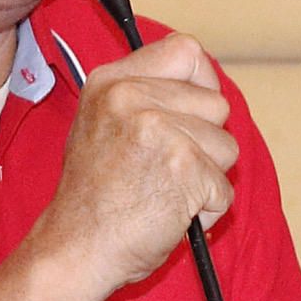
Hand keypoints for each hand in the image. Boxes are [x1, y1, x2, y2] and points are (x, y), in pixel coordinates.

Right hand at [31, 33, 237, 292]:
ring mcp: (156, 128)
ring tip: (164, 194)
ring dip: (207, 179)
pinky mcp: (182, 166)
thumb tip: (207, 92)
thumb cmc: (93, 200)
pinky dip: (206, 212)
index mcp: (110, 81)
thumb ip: (146, 99)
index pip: (186, 51)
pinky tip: (169, 216)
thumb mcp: (103, 126)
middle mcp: (130, 96)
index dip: (202, 84)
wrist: (74, 250)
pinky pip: (223, 189)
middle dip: (206, 143)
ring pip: (226, 146)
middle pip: (217, 103)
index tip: (193, 113)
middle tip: (165, 170)